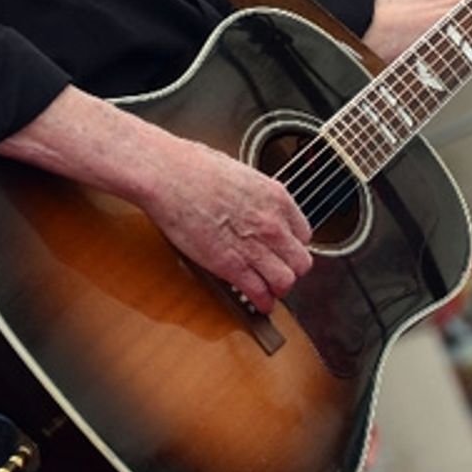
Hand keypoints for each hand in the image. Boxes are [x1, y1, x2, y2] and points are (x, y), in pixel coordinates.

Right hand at [137, 139, 312, 313]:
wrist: (167, 176)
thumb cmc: (194, 167)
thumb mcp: (241, 173)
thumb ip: (256, 195)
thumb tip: (255, 203)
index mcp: (277, 197)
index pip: (305, 235)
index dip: (292, 245)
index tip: (283, 250)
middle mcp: (272, 224)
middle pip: (301, 262)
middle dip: (290, 270)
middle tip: (279, 272)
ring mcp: (254, 246)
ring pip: (286, 282)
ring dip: (278, 289)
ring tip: (270, 291)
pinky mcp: (231, 265)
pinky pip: (259, 292)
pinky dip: (262, 303)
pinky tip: (259, 303)